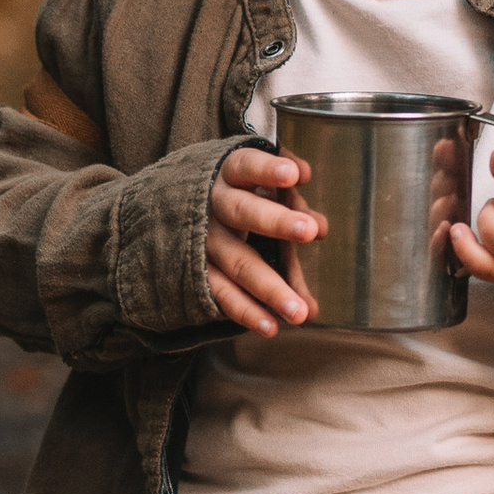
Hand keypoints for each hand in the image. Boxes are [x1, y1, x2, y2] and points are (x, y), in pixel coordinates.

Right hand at [207, 142, 322, 335]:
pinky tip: (271, 327)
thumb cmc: (237, 196)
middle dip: (276, 221)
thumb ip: (291, 206)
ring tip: (300, 311)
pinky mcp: (198, 271)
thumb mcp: (259, 188)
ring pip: (237, 262)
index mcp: (228, 175)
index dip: (269, 170)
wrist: (171, 211)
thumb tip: (322, 228)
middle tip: (310, 230)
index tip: (295, 174)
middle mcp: (212, 206)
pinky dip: (247, 311)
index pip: (247, 167)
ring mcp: (203, 241)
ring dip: (271, 288)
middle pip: (242, 211)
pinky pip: (223, 293)